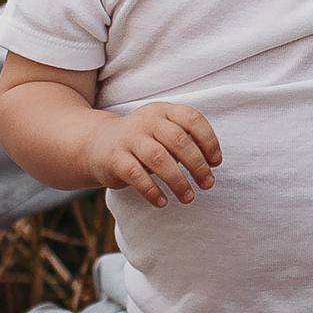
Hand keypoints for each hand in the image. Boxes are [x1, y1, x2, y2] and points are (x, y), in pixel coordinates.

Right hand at [88, 102, 222, 207]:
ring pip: (159, 158)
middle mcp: (146, 121)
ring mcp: (129, 138)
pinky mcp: (115, 158)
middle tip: (208, 184)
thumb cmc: (142, 141)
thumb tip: (210, 164)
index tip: (216, 162)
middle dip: (198, 165)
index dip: (208, 140)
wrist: (97, 143)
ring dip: (178, 181)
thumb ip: (185, 140)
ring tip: (188, 197)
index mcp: (163, 110)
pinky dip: (152, 191)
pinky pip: (136, 175)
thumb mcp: (163, 132)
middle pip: (179, 140)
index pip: (192, 119)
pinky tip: (163, 202)